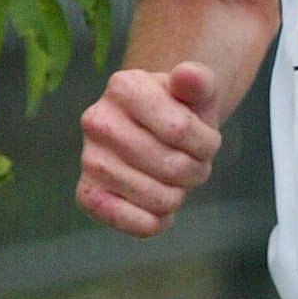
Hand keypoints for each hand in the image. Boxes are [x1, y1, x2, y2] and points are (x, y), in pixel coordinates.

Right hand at [75, 61, 221, 236]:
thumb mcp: (197, 90)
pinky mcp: (87, 195)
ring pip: (159, 198)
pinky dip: (158, 220)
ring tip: (177, 177)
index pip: (181, 129)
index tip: (210, 140)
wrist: (154, 129)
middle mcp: (97, 121)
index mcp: (124, 86)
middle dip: (197, 170)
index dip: (207, 142)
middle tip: (196, 162)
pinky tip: (160, 203)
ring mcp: (88, 160)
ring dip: (180, 193)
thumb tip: (188, 74)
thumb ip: (199, 79)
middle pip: (172, 166)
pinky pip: (135, 224)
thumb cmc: (181, 109)